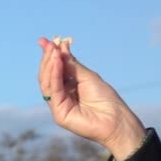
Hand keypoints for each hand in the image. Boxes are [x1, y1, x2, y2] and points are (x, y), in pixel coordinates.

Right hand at [38, 37, 146, 160]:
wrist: (116, 120)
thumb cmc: (105, 99)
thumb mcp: (87, 76)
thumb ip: (71, 64)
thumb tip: (60, 46)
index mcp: (67, 86)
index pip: (54, 69)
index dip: (49, 55)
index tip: (45, 40)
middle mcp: (60, 95)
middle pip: (47, 75)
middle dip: (48, 59)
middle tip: (50, 44)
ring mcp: (58, 104)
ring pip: (46, 82)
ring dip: (49, 65)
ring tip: (53, 52)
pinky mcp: (58, 113)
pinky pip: (53, 92)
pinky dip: (54, 76)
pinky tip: (57, 63)